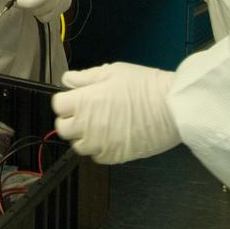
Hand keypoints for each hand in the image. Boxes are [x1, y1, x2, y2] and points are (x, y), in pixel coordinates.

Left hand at [52, 63, 180, 163]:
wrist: (172, 107)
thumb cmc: (144, 85)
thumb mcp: (112, 71)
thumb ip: (85, 77)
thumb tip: (68, 80)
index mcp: (84, 102)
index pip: (57, 105)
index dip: (66, 100)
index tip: (75, 97)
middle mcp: (87, 125)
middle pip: (62, 128)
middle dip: (70, 119)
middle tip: (85, 112)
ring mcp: (100, 144)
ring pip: (78, 146)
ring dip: (83, 136)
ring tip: (99, 125)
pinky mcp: (114, 157)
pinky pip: (97, 156)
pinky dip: (99, 148)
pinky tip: (111, 136)